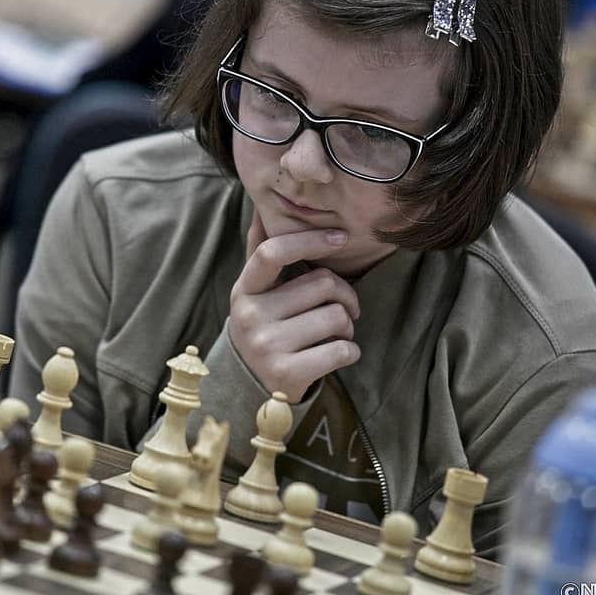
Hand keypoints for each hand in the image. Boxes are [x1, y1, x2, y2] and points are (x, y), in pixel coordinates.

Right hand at [228, 208, 361, 401]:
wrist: (250, 388)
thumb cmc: (265, 328)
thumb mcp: (255, 292)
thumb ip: (260, 253)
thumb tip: (260, 206)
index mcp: (244, 289)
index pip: (274, 252)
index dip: (311, 240)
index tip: (341, 237)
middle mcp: (250, 316)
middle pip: (323, 284)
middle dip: (345, 296)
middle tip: (344, 309)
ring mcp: (266, 346)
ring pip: (337, 317)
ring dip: (348, 326)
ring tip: (335, 334)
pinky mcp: (287, 374)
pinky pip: (342, 350)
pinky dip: (351, 351)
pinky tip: (338, 354)